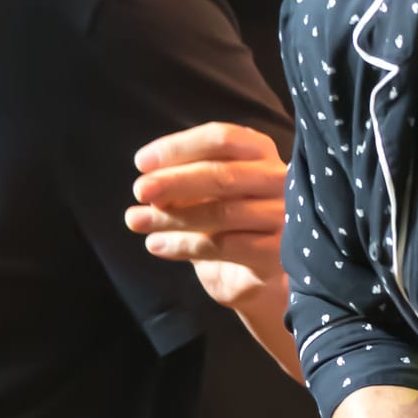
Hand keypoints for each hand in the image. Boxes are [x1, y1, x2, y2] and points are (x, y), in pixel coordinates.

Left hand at [126, 120, 286, 318]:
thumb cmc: (226, 224)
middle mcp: (277, 180)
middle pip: (222, 174)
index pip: (222, 138)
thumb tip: (150, 184)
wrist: (254, 278)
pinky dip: (183, 246)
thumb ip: (182, 184)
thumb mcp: (202, 195)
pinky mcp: (277, 253)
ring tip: (136, 221)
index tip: (142, 162)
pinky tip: (156, 245)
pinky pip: (225, 247)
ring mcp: (281, 217)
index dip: (179, 147)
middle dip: (174, 181)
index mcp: (259, 152)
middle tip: (139, 190)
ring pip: (221, 213)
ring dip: (171, 218)